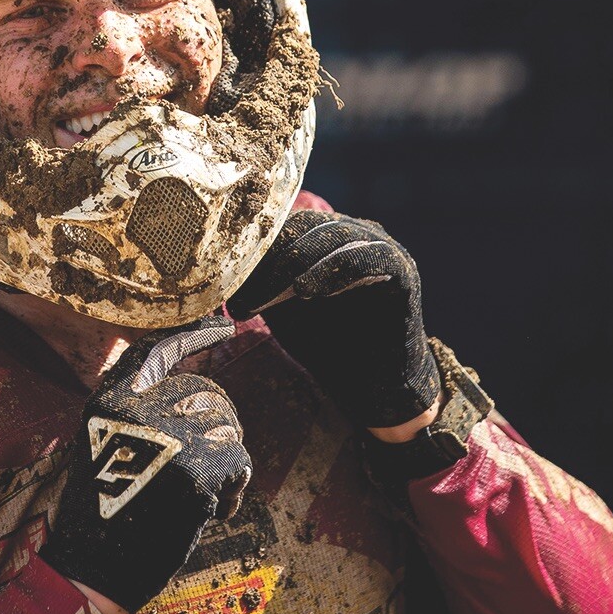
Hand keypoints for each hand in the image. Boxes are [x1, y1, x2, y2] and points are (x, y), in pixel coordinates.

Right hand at [39, 314, 251, 613]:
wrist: (93, 572)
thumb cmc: (102, 515)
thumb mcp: (103, 445)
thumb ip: (139, 413)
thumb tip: (193, 392)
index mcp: (109, 401)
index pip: (156, 350)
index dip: (193, 333)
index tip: (222, 325)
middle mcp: (137, 410)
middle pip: (205, 392)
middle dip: (217, 428)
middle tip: (207, 467)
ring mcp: (167, 437)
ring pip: (227, 425)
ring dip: (226, 460)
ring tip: (205, 493)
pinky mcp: (195, 469)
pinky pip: (238, 460)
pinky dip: (233, 488)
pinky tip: (212, 509)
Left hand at [226, 210, 440, 429]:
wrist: (375, 389)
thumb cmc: (326, 345)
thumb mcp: (280, 309)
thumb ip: (256, 285)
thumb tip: (210, 276)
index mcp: (323, 237)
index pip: (283, 224)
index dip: (251, 248)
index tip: (221, 280)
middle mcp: (353, 233)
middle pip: (303, 226)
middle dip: (267, 258)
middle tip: (239, 292)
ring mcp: (379, 247)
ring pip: (331, 236)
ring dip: (293, 263)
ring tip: (267, 294)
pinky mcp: (402, 270)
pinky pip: (367, 256)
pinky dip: (333, 269)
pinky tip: (306, 291)